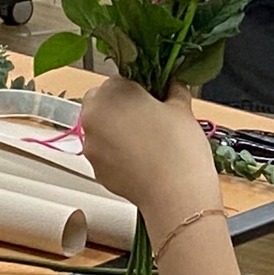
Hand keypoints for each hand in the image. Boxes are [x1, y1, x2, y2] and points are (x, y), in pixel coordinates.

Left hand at [81, 80, 221, 229]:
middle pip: (105, 103)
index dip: (140, 89)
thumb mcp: (181, 108)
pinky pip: (106, 154)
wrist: (175, 194)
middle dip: (123, 108)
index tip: (155, 99)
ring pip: (103, 129)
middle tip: (151, 119)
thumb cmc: (178, 146)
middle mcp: (92, 117)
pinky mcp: (96, 170)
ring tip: (149, 142)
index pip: (120, 80)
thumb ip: (173, 90)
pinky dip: (119, 154)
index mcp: (110, 93)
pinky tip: (142, 160)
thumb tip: (172, 86)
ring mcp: (91, 146)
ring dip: (119, 131)